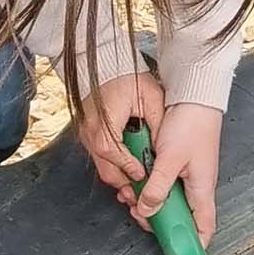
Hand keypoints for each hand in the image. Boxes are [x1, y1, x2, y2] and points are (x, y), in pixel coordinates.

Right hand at [78, 71, 165, 191]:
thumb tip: (166, 149)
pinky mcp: (89, 134)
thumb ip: (158, 124)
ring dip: (120, 175)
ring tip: (138, 181)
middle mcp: (91, 128)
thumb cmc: (126, 77)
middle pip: (104, 167)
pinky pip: (100, 157)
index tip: (142, 173)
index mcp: (105, 118)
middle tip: (142, 189)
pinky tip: (128, 167)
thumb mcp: (151, 97)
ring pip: (101, 166)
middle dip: (125, 181)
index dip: (127, 165)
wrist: (107, 65)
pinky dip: (114, 165)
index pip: (111, 149)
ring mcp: (87, 133)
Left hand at [134, 103, 224, 244]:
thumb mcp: (169, 160)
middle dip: (160, 222)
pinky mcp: (179, 165)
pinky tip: (138, 184)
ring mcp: (189, 176)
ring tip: (133, 198)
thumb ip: (157, 187)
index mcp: (202, 188)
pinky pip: (165, 185)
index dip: (194, 245)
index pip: (204, 228)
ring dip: (152, 203)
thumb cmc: (191, 124)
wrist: (194, 96)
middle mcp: (197, 185)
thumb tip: (148, 210)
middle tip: (141, 218)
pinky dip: (151, 188)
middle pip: (182, 218)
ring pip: (170, 201)